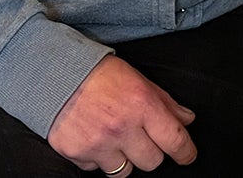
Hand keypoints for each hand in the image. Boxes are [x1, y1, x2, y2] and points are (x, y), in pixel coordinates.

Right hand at [48, 55, 196, 172]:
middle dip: (150, 152)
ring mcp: (97, 143)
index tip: (187, 155)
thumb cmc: (100, 74)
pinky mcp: (76, 152)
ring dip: (124, 159)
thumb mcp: (139, 80)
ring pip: (124, 172)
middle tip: (140, 137)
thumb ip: (165, 102)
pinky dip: (97, 158)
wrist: (55, 73)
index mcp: (141, 105)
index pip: (175, 140)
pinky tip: (93, 137)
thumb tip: (187, 120)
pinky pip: (96, 169)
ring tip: (115, 138)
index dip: (186, 152)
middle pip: (152, 162)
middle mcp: (121, 127)